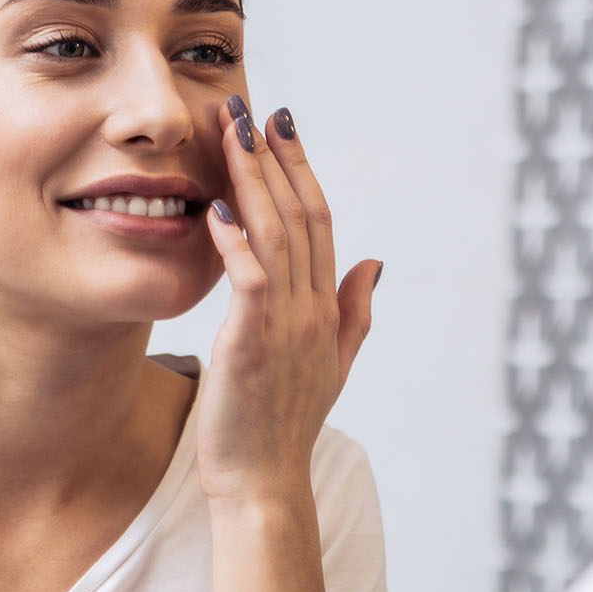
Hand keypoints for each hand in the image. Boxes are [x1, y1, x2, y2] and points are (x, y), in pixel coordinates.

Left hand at [196, 96, 379, 506]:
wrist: (263, 484)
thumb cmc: (283, 426)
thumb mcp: (330, 364)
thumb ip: (354, 311)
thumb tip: (375, 262)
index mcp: (325, 308)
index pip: (320, 222)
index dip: (302, 171)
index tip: (284, 127)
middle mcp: (311, 309)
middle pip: (301, 216)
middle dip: (278, 158)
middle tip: (257, 107)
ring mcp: (285, 326)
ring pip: (276, 235)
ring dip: (254, 180)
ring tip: (233, 134)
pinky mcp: (251, 344)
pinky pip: (251, 280)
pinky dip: (236, 242)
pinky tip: (217, 207)